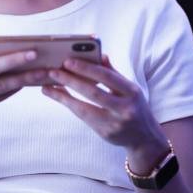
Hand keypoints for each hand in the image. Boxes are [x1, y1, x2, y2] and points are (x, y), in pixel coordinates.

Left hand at [42, 55, 167, 154]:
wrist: (145, 137)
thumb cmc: (133, 106)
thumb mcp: (129, 89)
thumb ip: (113, 73)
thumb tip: (100, 55)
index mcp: (132, 92)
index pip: (107, 77)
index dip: (87, 69)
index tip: (68, 61)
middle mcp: (126, 108)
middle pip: (94, 93)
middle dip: (71, 81)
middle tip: (53, 72)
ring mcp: (115, 123)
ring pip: (85, 109)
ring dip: (64, 96)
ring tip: (48, 86)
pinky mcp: (106, 133)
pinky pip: (83, 118)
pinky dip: (70, 106)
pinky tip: (59, 97)